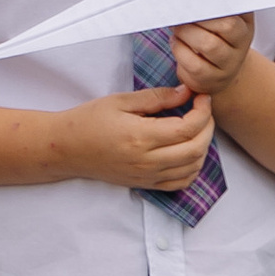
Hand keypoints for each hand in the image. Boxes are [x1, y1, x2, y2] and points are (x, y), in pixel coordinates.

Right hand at [59, 82, 219, 196]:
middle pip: (196, 148)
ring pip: (193, 167)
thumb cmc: (89, 120)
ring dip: (203, 146)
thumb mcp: (121, 100)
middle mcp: (146, 160)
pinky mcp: (145, 184)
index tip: (201, 97)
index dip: (203, 111)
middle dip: (208, 126)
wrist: (66, 148)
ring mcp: (147, 176)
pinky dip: (193, 167)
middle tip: (203, 110)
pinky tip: (188, 151)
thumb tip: (186, 92)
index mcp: (140, 136)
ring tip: (196, 128)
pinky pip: (180, 182)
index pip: (187, 127)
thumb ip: (156, 97)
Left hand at [168, 10, 253, 97]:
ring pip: (209, 45)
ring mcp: (229, 64)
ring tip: (177, 28)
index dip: (216, 0)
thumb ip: (209, 4)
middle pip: (227, 26)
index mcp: (244, 22)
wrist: (218, 71)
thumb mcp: (218, 19)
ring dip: (187, 33)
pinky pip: (195, 64)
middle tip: (180, 11)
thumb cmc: (212, 37)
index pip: (237, 7)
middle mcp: (242, 43)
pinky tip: (176, 43)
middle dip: (198, 17)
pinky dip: (180, 50)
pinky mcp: (211, 80)